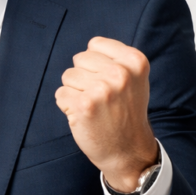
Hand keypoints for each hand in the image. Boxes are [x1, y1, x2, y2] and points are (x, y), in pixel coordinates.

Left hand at [54, 37, 158, 191]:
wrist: (128, 150)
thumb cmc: (125, 111)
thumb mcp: (133, 79)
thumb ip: (114, 59)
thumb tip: (89, 47)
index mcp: (135, 61)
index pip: (95, 44)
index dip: (95, 64)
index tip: (111, 82)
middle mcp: (120, 73)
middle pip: (79, 59)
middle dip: (84, 77)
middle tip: (102, 98)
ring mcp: (102, 89)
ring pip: (68, 76)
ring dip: (75, 92)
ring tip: (95, 107)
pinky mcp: (84, 105)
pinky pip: (61, 94)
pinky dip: (68, 106)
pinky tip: (86, 117)